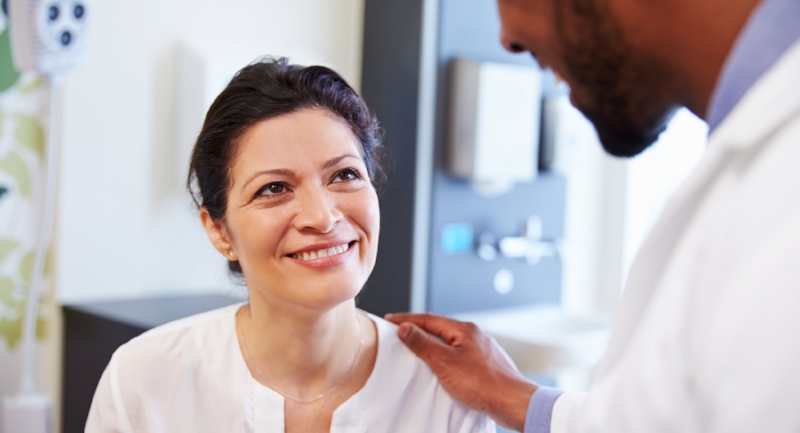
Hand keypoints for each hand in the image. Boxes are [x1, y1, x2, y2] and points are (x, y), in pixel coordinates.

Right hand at [384, 312, 537, 431]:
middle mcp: (474, 335)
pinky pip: (459, 354)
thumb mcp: (444, 362)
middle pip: (440, 328)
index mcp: (464, 330)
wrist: (512, 401)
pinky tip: (442, 366)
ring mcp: (481, 349)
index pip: (428, 318)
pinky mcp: (485, 364)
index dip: (407, 320)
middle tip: (400, 332)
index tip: (390, 320)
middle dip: (419, 329)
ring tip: (417, 348)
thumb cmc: (483, 383)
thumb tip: (405, 328)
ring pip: (451, 342)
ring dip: (432, 343)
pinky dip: (445, 356)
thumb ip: (423, 344)